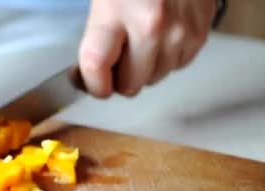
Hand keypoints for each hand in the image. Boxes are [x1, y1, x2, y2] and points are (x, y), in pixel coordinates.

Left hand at [78, 0, 215, 97]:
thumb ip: (94, 34)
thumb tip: (85, 72)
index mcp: (117, 12)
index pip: (96, 67)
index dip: (91, 83)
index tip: (89, 83)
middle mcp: (151, 26)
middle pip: (129, 84)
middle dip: (117, 79)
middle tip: (114, 63)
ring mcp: (180, 31)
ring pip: (154, 79)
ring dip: (143, 69)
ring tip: (138, 43)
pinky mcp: (200, 33)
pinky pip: (177, 65)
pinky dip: (166, 58)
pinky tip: (159, 37)